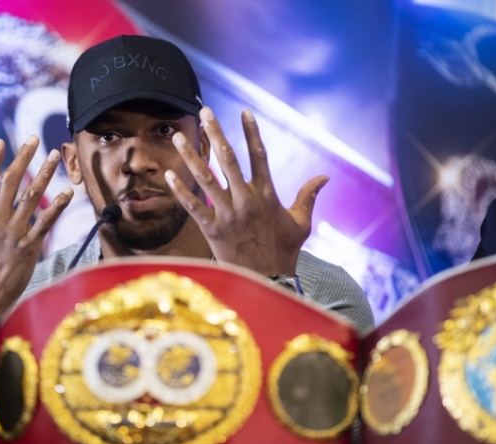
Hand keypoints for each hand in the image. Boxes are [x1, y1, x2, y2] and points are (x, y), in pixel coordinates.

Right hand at [0, 136, 72, 316]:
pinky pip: (46, 221)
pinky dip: (58, 205)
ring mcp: (12, 233)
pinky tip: (68, 193)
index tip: (2, 142)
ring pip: (30, 195)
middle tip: (35, 139)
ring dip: (45, 173)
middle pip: (10, 181)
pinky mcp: (28, 246)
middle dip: (24, 157)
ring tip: (55, 155)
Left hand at [165, 107, 327, 275]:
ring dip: (190, 156)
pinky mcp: (212, 230)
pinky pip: (193, 207)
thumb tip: (326, 176)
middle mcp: (246, 199)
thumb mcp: (301, 222)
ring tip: (178, 137)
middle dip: (215, 133)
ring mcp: (227, 214)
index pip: (259, 155)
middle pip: (228, 159)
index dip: (251, 132)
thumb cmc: (284, 251)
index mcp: (267, 194)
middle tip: (205, 112)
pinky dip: (180, 191)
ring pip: (205, 179)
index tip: (244, 111)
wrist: (268, 281)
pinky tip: (170, 175)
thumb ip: (309, 196)